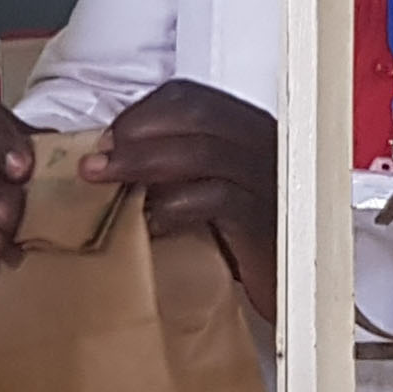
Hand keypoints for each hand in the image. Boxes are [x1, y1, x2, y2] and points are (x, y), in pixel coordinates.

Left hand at [87, 79, 278, 317]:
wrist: (296, 293)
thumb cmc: (247, 245)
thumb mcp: (210, 196)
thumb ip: (177, 172)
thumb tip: (114, 162)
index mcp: (248, 131)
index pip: (193, 98)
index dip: (144, 112)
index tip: (107, 138)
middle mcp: (264, 143)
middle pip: (196, 114)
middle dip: (137, 132)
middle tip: (96, 160)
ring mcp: (270, 178)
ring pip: (203, 150)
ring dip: (143, 162)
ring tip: (104, 181)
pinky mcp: (267, 219)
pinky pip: (217, 198)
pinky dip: (174, 205)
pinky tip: (146, 222)